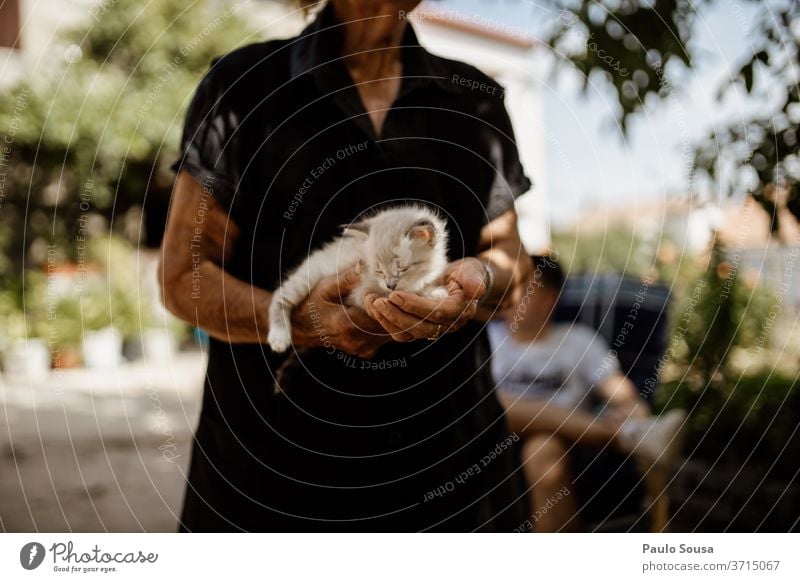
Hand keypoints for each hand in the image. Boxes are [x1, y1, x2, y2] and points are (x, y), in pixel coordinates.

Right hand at [291, 264, 390, 358]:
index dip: (390, 301)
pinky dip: (388, 325)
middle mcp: (357, 341)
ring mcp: (362, 349)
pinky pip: (384, 338)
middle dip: (396, 309)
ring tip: (398, 300)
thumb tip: (363, 264)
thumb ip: (346, 278)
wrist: (301, 329)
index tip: (394, 286)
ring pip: (390, 333)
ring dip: (394, 318)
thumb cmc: (312, 305)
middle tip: (402, 292)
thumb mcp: (325, 287)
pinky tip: (389, 311)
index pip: (380, 314)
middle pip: (389, 325)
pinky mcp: (366, 352)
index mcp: (347, 325)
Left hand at [363, 258, 486, 341]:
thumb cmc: (467, 274)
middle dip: (395, 315)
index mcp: (459, 312)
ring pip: (406, 334)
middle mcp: (446, 326)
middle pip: (418, 328)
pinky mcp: (419, 329)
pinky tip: (373, 307)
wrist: (462, 283)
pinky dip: (385, 321)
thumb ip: (474, 279)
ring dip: (386, 320)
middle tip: (376, 301)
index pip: (435, 313)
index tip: (395, 295)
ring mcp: (431, 330)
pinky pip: (400, 332)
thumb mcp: (473, 271)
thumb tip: (477, 290)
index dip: (414, 306)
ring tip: (371, 302)